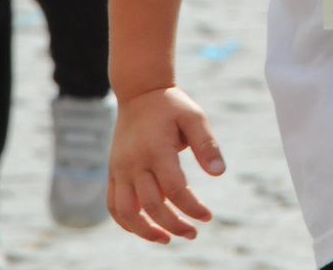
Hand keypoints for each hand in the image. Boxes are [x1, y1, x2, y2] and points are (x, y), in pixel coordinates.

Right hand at [109, 86, 225, 242]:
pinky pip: (113, 204)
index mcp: (156, 149)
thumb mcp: (194, 117)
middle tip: (193, 233)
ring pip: (126, 211)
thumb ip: (206, 145)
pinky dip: (125, 222)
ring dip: (145, 231)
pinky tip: (144, 229)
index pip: (175, 189)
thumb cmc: (172, 106)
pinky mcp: (113, 171)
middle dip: (174, 225)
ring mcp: (120, 168)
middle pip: (151, 205)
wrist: (139, 92)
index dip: (192, 208)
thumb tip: (219, 173)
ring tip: (166, 240)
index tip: (207, 217)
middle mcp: (134, 162)